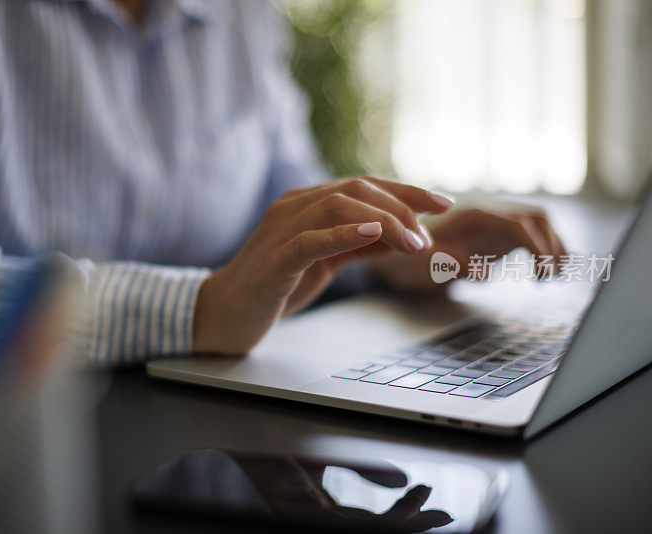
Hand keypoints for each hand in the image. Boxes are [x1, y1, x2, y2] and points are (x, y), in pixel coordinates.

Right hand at [193, 177, 454, 353]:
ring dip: (383, 221)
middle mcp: (294, 207)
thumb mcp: (326, 261)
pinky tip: (373, 234)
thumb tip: (407, 237)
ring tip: (413, 243)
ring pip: (337, 205)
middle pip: (356, 188)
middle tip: (428, 236)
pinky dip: (344, 232)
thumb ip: (359, 245)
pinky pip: (311, 239)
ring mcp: (281, 230)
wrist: (225, 313)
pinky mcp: (274, 259)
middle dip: (401, 206)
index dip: (407, 190)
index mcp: (307, 204)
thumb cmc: (275, 286)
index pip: (364, 184)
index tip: (444, 202)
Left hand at [369, 201, 567, 293]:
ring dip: (552, 245)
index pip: (516, 223)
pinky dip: (544, 249)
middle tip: (552, 275)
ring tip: (554, 275)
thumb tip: (484, 272)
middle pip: (534, 217)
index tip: (544, 269)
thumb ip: (454, 264)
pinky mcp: (495, 233)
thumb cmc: (406, 258)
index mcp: (471, 215)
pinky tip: (546, 272)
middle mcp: (486, 211)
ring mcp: (493, 221)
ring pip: (536, 223)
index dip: (536, 245)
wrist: (393, 252)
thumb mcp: (425, 264)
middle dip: (550, 244)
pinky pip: (528, 234)